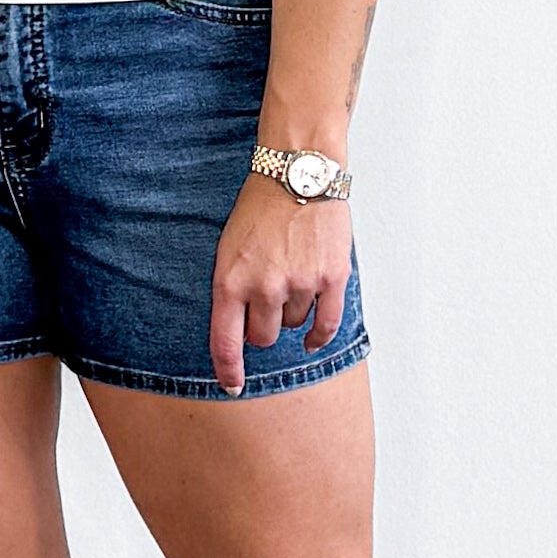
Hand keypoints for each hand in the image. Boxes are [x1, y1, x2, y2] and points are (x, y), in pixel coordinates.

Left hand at [208, 171, 350, 395]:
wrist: (297, 171)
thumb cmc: (260, 208)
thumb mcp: (228, 248)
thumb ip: (233, 290)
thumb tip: (242, 331)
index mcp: (230, 280)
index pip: (225, 342)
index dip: (228, 371)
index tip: (232, 386)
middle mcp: (263, 287)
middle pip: (263, 338)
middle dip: (263, 328)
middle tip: (267, 303)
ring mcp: (299, 284)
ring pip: (293, 325)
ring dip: (291, 313)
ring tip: (291, 278)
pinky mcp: (331, 278)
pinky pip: (325, 324)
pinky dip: (318, 336)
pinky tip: (312, 338)